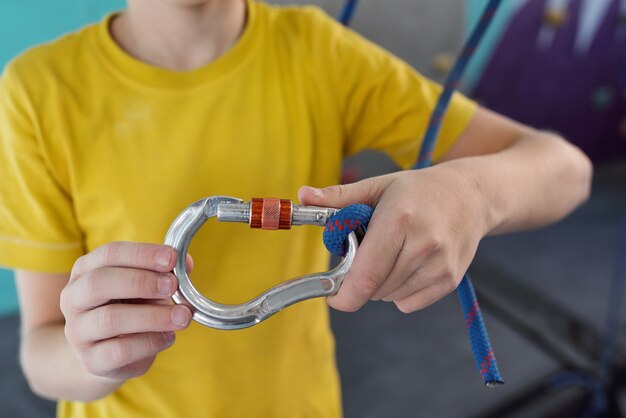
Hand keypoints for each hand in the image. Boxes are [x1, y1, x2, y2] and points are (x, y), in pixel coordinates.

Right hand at [60, 242, 192, 381]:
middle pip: (99, 282)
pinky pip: (119, 350)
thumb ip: (164, 272)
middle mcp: (74, 298)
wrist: (108, 354)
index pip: (109, 254)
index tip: (171, 258)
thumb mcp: (145, 285)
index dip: (142, 254)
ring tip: (183, 316)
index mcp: (86, 270)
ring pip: (110, 319)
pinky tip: (169, 337)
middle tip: (173, 285)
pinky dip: (150, 342)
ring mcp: (78, 331)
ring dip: (153, 316)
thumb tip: (187, 263)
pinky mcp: (91, 360)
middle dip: (141, 281)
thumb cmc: (129, 308)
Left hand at [298, 163, 488, 313]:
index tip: (332, 296)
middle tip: (367, 254)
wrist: (471, 196)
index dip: (344, 295)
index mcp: (399, 220)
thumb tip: (301, 196)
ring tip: (392, 253)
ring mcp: (440, 265)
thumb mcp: (377, 186)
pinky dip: (400, 292)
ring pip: (390, 296)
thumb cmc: (417, 190)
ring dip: (380, 284)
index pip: (365, 276)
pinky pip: (409, 303)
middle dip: (360, 279)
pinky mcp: (450, 279)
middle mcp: (424, 245)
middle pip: (374, 288)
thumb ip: (338, 197)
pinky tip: (408, 265)